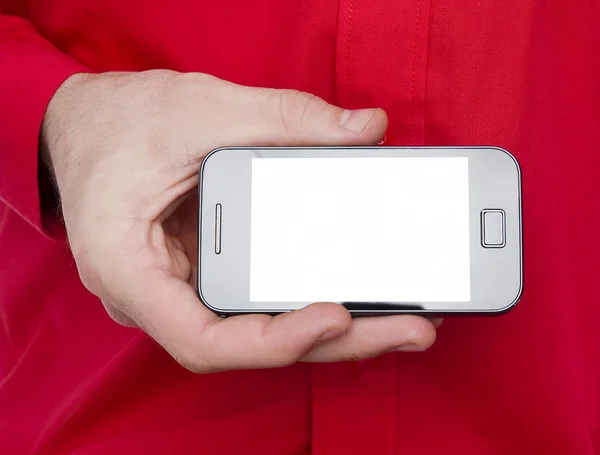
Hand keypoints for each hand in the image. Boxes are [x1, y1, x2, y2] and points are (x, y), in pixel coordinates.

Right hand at [42, 70, 437, 372]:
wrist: (79, 127)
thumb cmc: (116, 123)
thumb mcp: (199, 109)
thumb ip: (285, 120)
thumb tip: (364, 130)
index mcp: (130, 269)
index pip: (203, 339)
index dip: (275, 342)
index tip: (337, 315)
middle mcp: (156, 297)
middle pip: (249, 342)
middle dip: (332, 342)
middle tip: (409, 327)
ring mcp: (180, 292)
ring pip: (258, 330)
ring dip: (330, 332)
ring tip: (399, 319)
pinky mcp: (200, 277)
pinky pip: (256, 304)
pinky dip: (305, 303)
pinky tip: (357, 293)